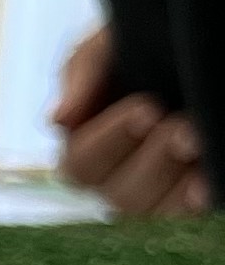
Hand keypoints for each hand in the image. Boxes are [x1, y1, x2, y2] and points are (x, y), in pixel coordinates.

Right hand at [52, 27, 207, 214]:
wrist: (182, 48)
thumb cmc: (137, 48)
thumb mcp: (106, 47)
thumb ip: (80, 73)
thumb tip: (57, 119)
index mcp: (84, 146)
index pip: (79, 165)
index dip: (109, 142)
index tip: (146, 108)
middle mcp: (115, 179)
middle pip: (118, 196)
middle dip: (153, 162)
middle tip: (184, 128)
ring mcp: (155, 193)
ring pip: (152, 212)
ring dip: (175, 182)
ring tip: (200, 141)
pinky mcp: (189, 197)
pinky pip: (186, 217)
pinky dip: (196, 200)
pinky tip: (207, 183)